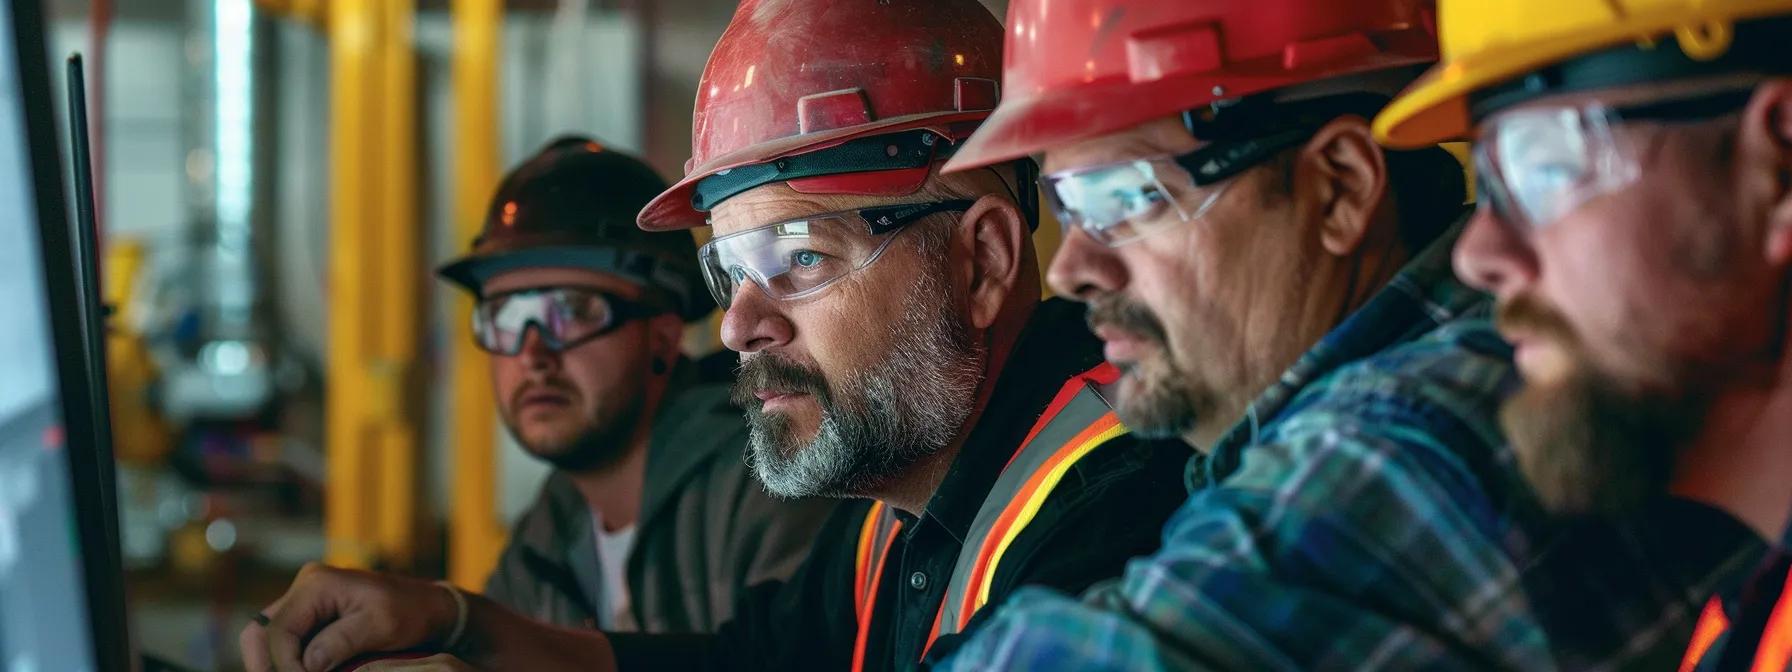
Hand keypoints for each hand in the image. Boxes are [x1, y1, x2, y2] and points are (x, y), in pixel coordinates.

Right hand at [240, 562, 458, 671]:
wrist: (429, 607)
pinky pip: (284, 642)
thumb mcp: (381, 626)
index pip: (278, 631)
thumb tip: (307, 664)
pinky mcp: (311, 617)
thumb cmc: (411, 612)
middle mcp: (304, 587)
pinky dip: (287, 662)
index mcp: (317, 584)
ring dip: (275, 665)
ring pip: (266, 639)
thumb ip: (341, 642)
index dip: (284, 665)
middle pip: (259, 633)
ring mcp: (305, 601)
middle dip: (268, 666)